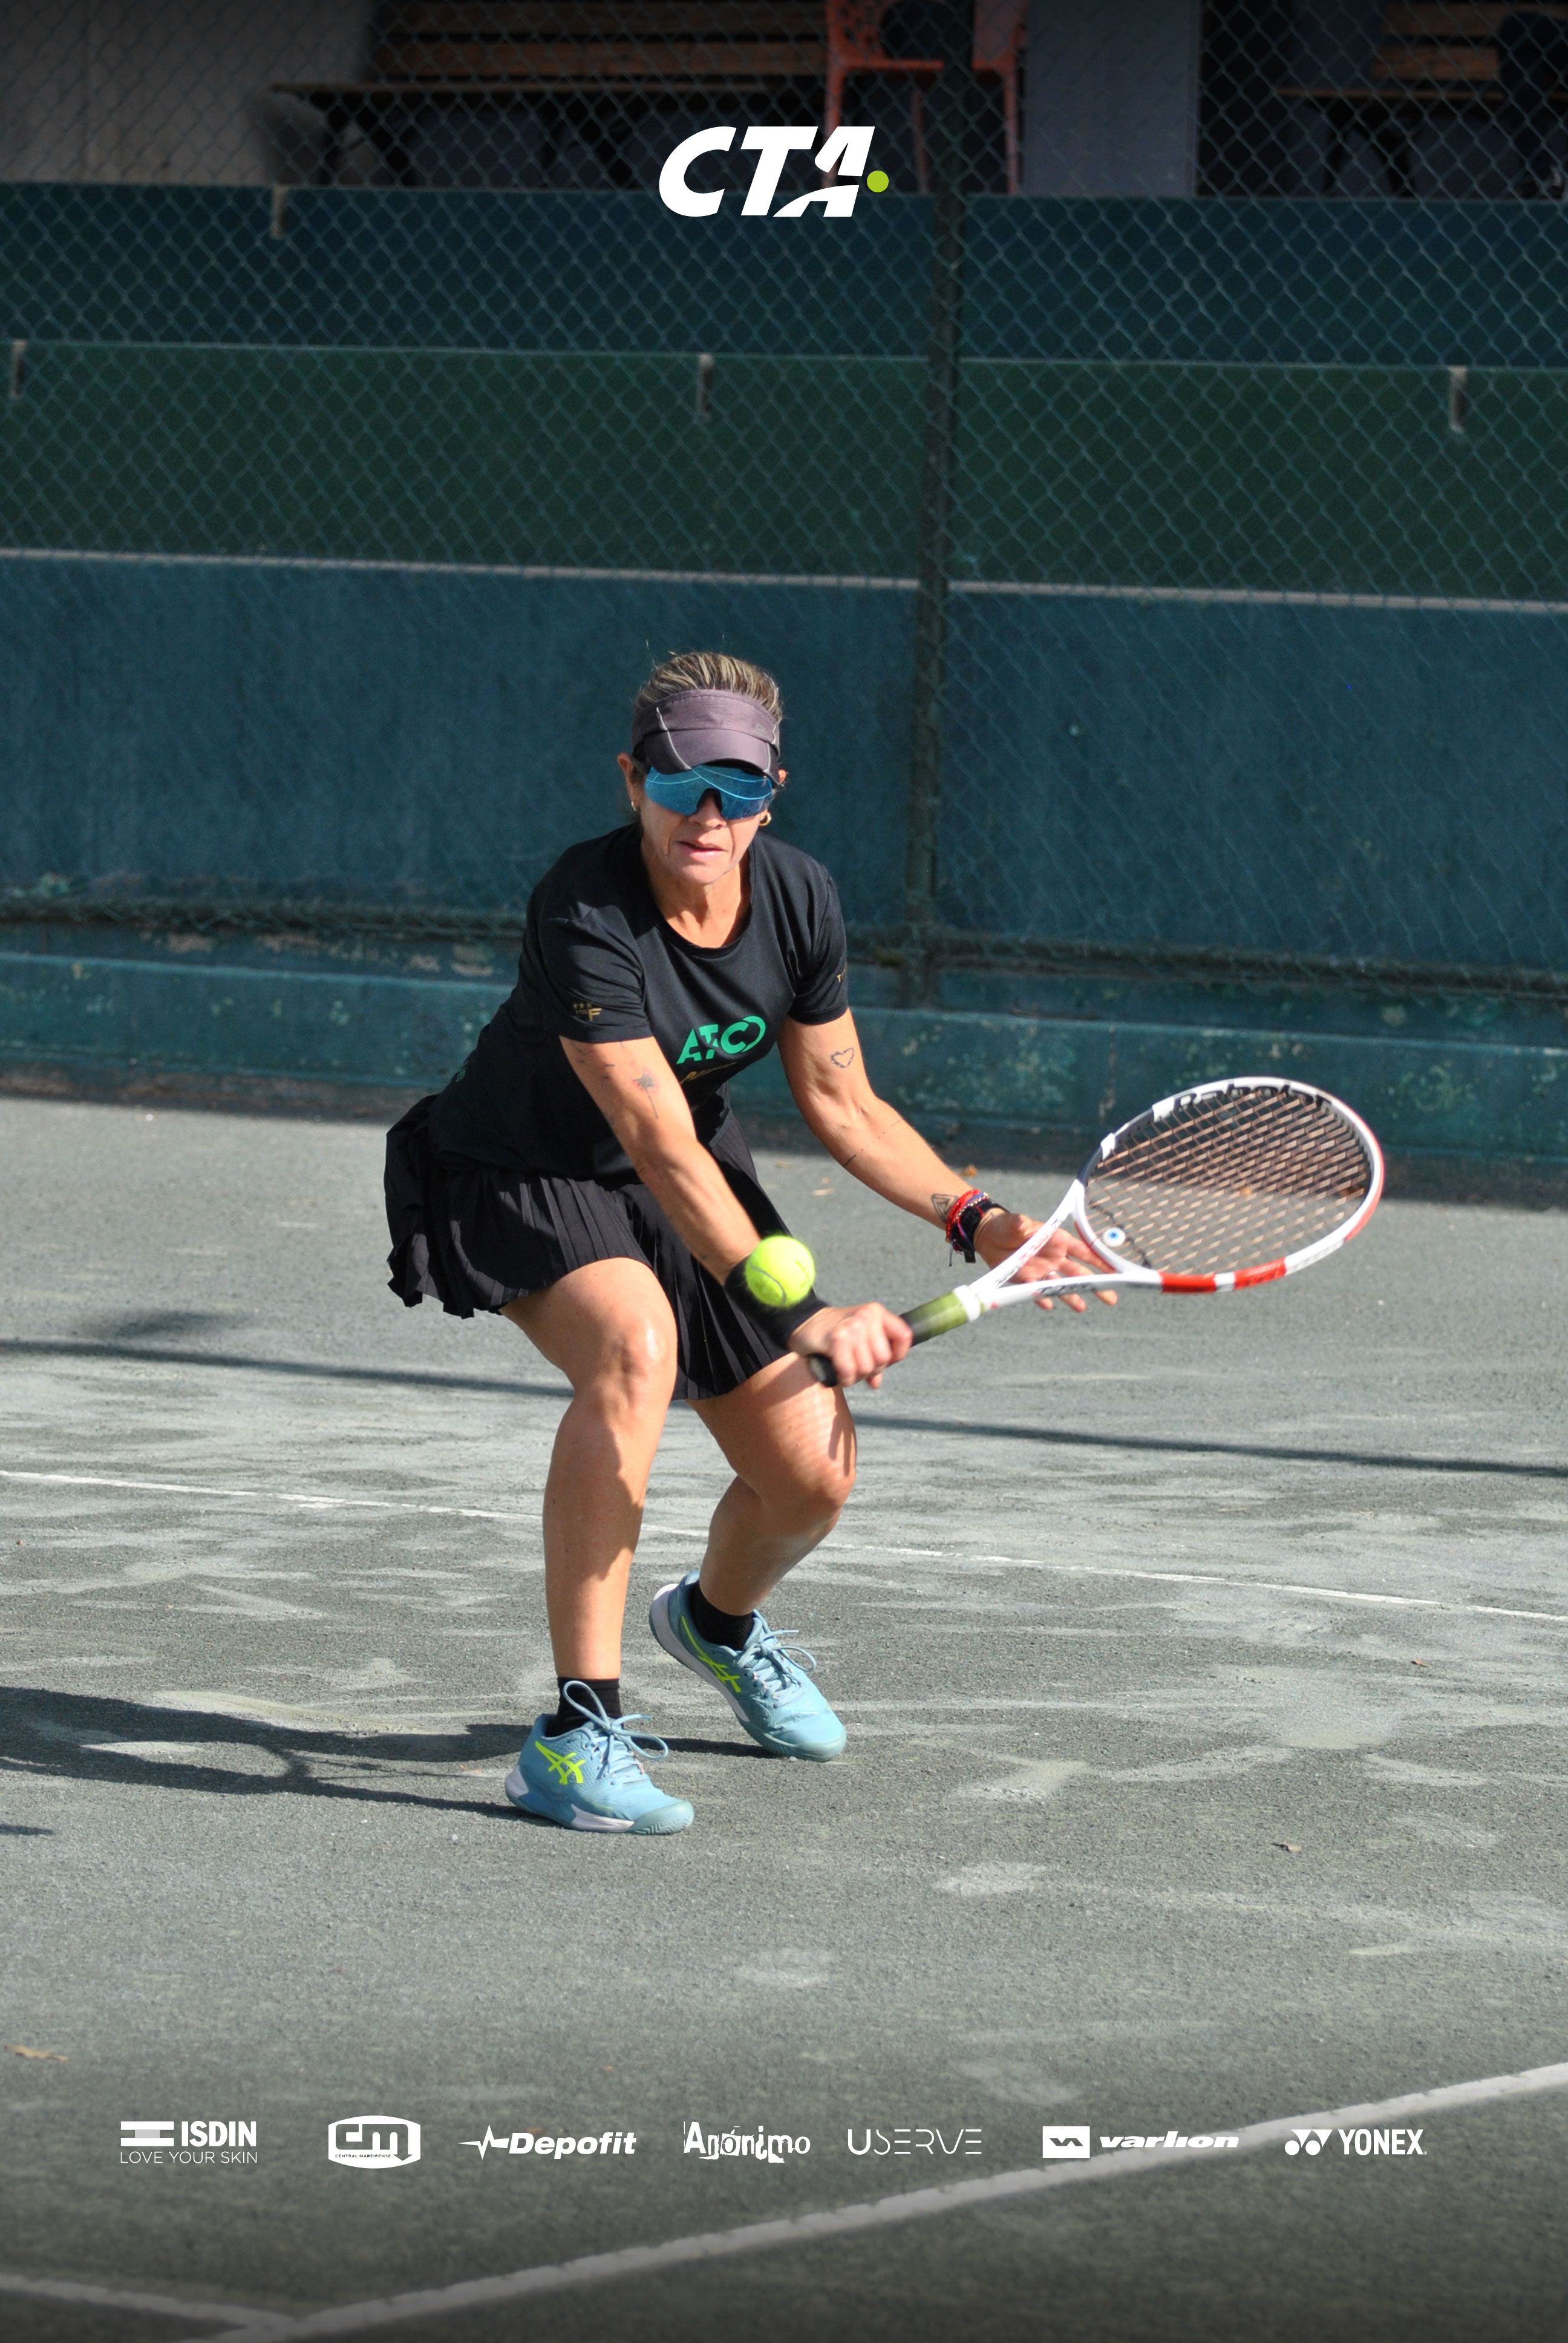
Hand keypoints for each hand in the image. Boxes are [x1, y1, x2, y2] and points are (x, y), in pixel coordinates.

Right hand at [790, 1302, 912, 1389]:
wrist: (803, 1324)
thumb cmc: (833, 1333)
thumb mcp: (859, 1337)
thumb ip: (872, 1356)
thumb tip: (876, 1383)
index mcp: (876, 1312)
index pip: (904, 1336)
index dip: (898, 1355)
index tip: (883, 1362)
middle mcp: (867, 1316)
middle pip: (884, 1358)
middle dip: (871, 1369)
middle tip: (856, 1365)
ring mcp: (852, 1327)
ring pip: (868, 1367)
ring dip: (856, 1375)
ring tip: (845, 1367)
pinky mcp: (837, 1339)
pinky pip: (850, 1371)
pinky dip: (845, 1379)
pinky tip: (838, 1373)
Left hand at [973, 1210, 1116, 1313]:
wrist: (988, 1238)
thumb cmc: (1006, 1225)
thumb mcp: (1014, 1223)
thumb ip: (1020, 1224)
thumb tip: (1023, 1224)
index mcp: (1057, 1241)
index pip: (1083, 1251)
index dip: (1099, 1261)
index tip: (1114, 1271)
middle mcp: (1054, 1257)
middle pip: (1078, 1273)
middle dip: (1094, 1284)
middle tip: (1111, 1297)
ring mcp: (1042, 1270)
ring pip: (1061, 1285)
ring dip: (1071, 1296)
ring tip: (1082, 1307)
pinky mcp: (1028, 1280)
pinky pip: (1038, 1291)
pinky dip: (1043, 1298)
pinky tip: (1049, 1304)